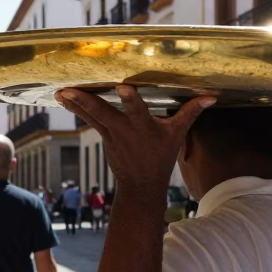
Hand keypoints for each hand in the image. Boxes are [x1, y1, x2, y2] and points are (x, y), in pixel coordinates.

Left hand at [55, 85, 213, 188]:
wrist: (141, 184)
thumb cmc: (161, 156)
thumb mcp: (177, 134)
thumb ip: (191, 112)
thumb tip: (211, 96)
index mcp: (144, 127)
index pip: (138, 111)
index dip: (130, 100)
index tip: (123, 87)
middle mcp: (125, 130)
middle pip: (103, 113)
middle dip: (86, 102)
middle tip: (69, 90)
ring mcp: (111, 134)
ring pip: (91, 115)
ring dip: (74, 103)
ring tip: (59, 90)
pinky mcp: (104, 137)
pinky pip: (88, 118)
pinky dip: (76, 107)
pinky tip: (63, 96)